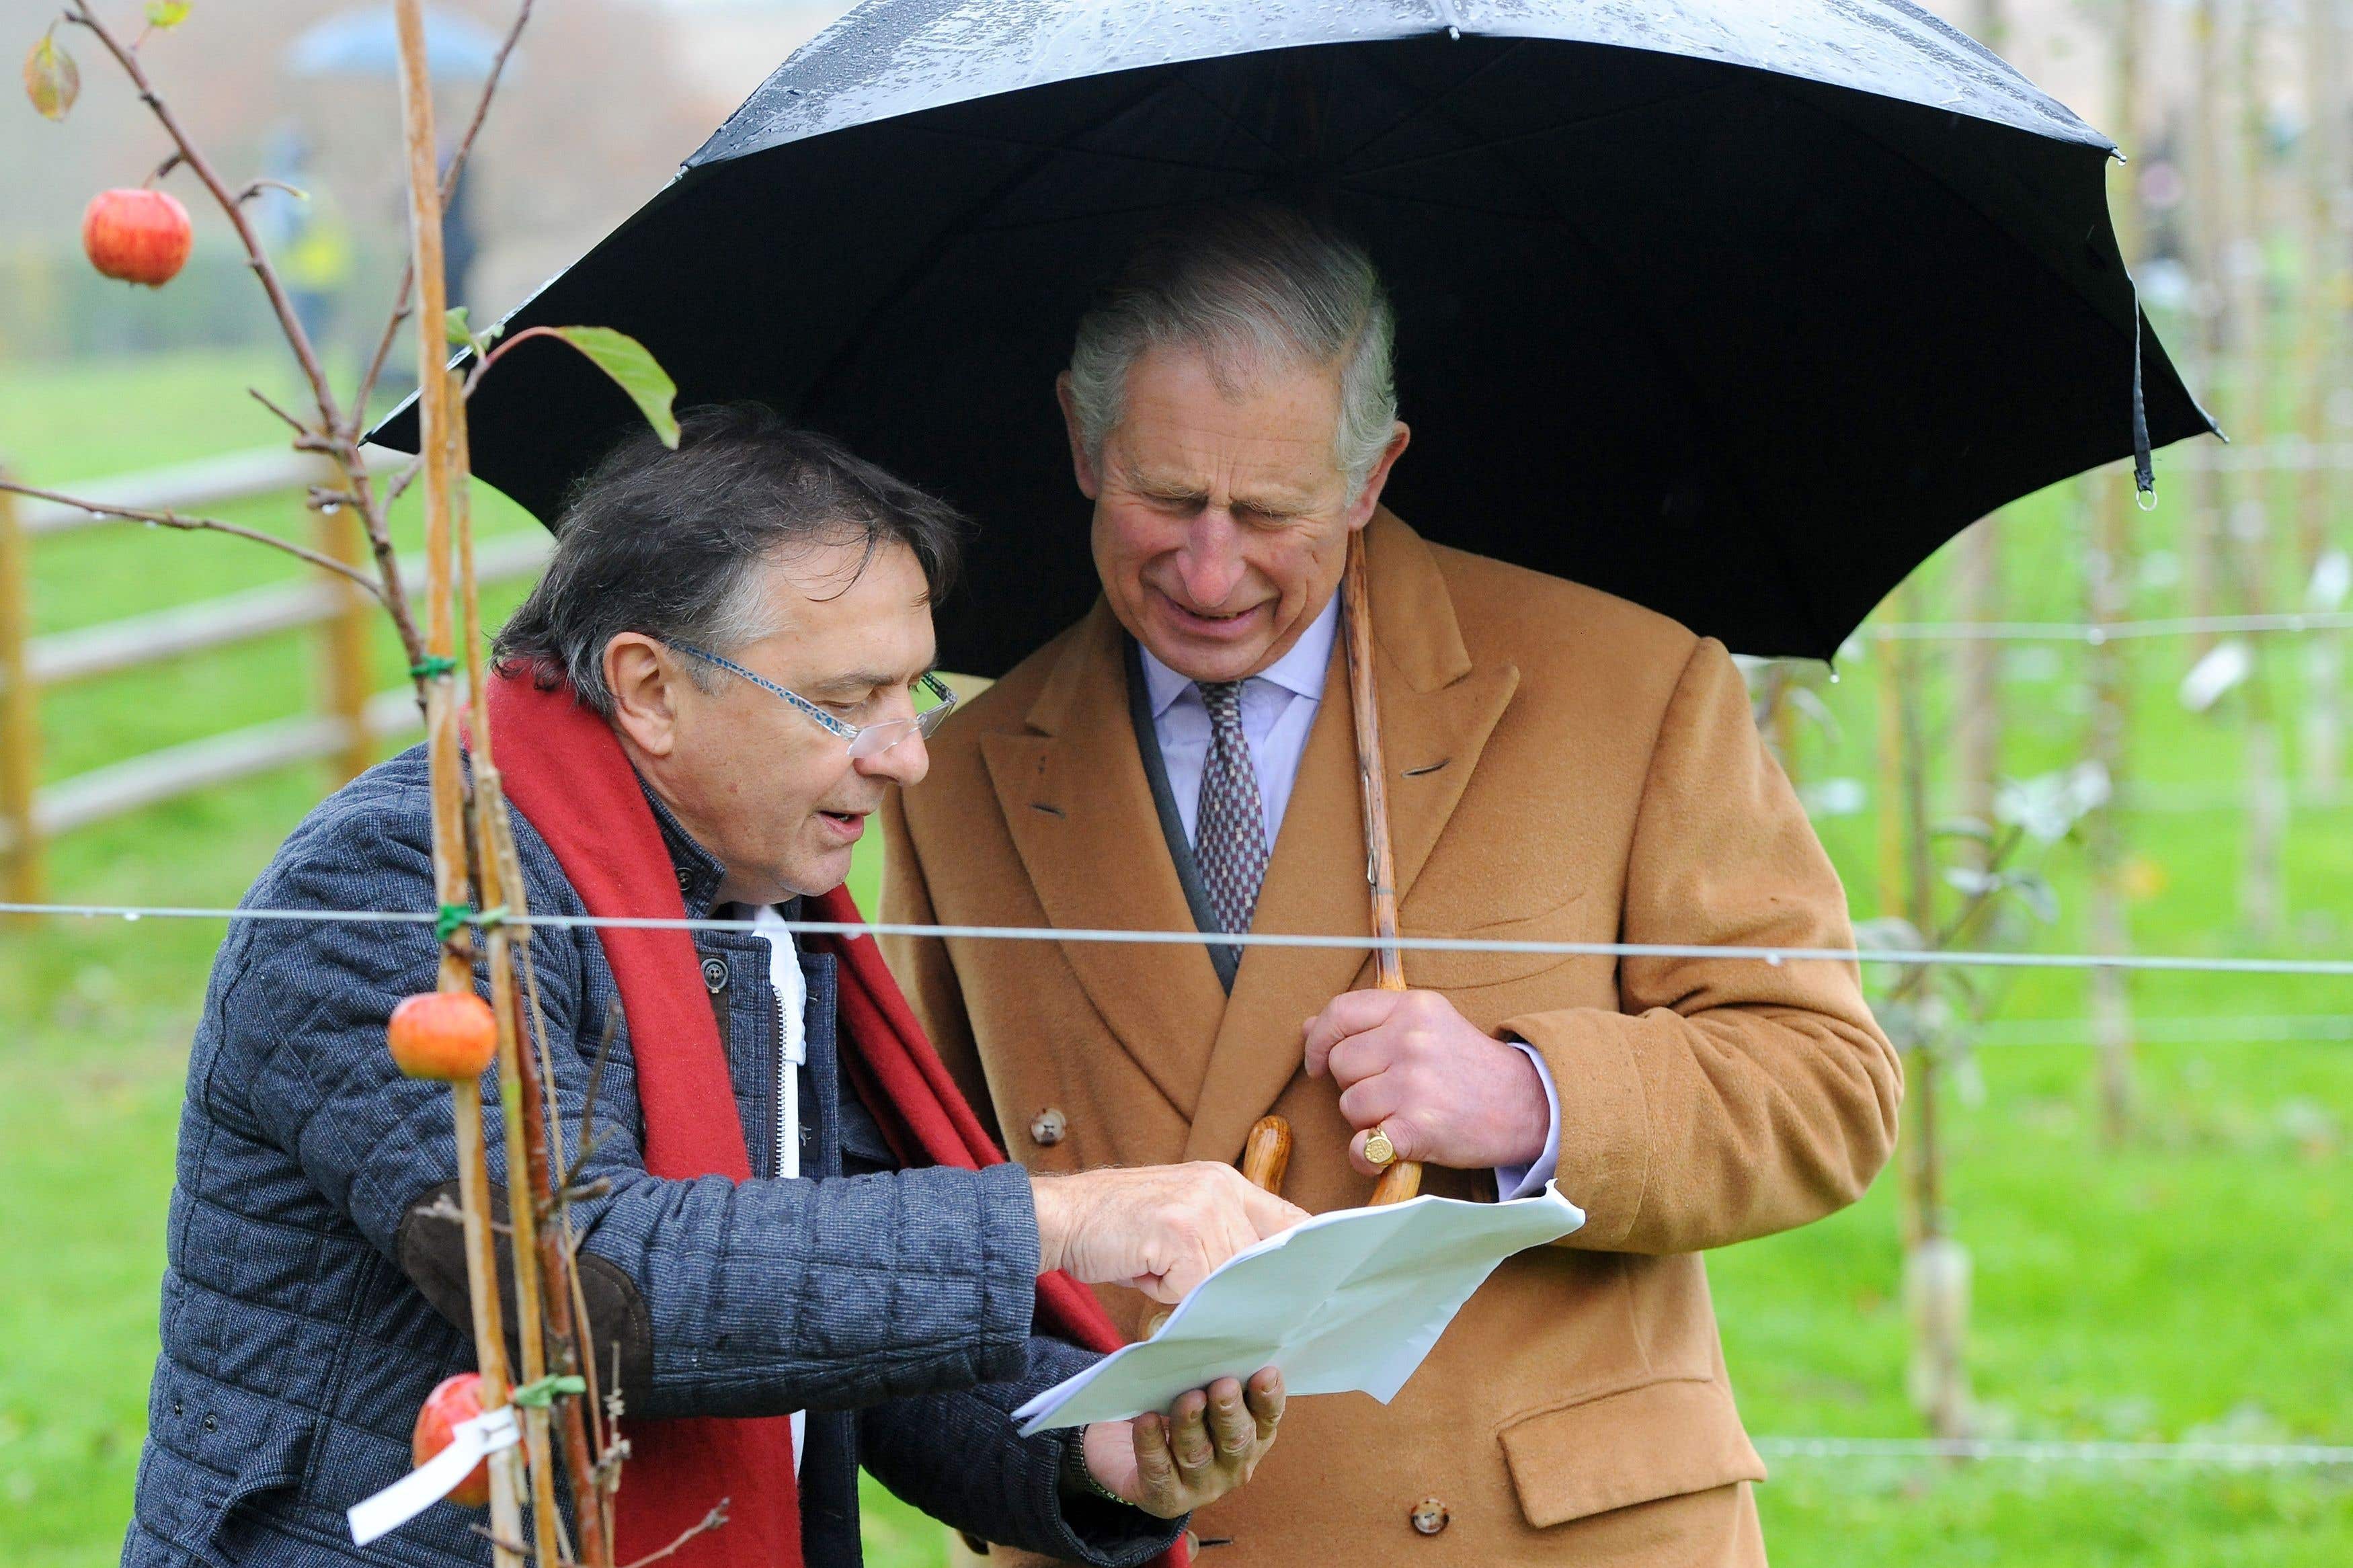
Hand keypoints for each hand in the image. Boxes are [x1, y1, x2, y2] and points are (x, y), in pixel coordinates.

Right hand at [1032, 1164, 1306, 1303]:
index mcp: (1225, 1182)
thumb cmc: (1115, 1230)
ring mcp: (1203, 1206)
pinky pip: (1194, 1287)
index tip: (1311, 1284)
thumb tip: (1259, 1289)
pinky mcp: (1182, 1231)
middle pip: (1259, 1260)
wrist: (1060, 1216)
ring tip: (1156, 1267)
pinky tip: (1142, 1269)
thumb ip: (1220, 1242)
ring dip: (1193, 1289)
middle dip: (1236, 1287)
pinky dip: (1167, 1292)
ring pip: (1228, 1278)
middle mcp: (1221, 1186)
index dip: (1302, 1255)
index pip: (1289, 1219)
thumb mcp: (1179, 1224)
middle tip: (1200, 1289)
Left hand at [1080, 1368, 1283, 1517]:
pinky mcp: (1165, 1498)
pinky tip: (1145, 1421)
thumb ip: (1208, 1371)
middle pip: (1237, 1440)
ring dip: (1193, 1425)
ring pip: (1197, 1455)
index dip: (1268, 1397)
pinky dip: (1152, 1445)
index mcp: (1252, 1437)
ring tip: (1188, 1399)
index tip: (1265, 1371)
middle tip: (1224, 1385)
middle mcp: (1232, 1466)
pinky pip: (1158, 1471)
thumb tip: (1205, 1340)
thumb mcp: (1196, 1388)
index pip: (1267, 1418)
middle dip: (1230, 1412)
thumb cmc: (1172, 1409)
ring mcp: (1200, 1487)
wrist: (1128, 1454)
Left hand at [1303, 988, 1548, 1173]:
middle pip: (1341, 1064)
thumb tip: (1308, 1026)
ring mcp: (1414, 1084)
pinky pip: (1362, 1146)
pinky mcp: (1419, 1128)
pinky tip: (1388, 1150)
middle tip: (1392, 1093)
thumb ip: (1369, 1022)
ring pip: (1349, 1105)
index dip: (1319, 1040)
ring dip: (1367, 1119)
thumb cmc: (1469, 1067)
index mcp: (1413, 1008)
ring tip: (1405, 1114)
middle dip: (1355, 1084)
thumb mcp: (1427, 1025)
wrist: (1528, 1105)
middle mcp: (1411, 1040)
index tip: (1318, 1063)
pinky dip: (1368, 1155)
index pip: (1340, 1013)